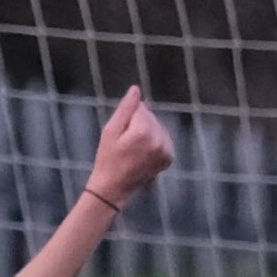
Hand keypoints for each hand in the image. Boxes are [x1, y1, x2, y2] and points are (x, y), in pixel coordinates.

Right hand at [87, 88, 173, 208]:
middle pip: (151, 117)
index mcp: (143, 131)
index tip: (120, 135)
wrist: (113, 188)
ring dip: (147, 133)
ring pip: (158, 127)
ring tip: (133, 150)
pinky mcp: (169, 157)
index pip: (141, 109)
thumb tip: (136, 89)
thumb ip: (124, 109)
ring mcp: (166, 149)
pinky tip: (142, 154)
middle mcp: (159, 139)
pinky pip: (163, 139)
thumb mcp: (109, 132)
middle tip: (125, 145)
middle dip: (138, 125)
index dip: (127, 119)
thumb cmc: (106, 159)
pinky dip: (154, 143)